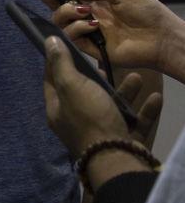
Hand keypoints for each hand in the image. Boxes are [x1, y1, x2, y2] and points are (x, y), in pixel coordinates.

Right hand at [37, 0, 172, 70]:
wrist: (160, 37)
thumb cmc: (146, 10)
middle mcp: (87, 11)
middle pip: (56, 2)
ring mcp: (86, 28)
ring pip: (58, 19)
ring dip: (66, 11)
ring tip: (85, 11)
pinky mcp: (89, 46)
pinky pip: (70, 36)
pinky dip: (78, 28)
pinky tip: (94, 26)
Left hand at [43, 36, 161, 158]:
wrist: (116, 160)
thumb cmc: (90, 118)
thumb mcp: (72, 86)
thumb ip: (61, 64)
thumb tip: (48, 42)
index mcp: (58, 109)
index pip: (53, 79)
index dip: (59, 60)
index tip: (69, 44)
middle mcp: (76, 121)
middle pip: (85, 92)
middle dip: (98, 77)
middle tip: (105, 65)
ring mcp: (100, 132)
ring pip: (113, 105)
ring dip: (126, 91)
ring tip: (137, 77)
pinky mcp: (122, 139)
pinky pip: (134, 121)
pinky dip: (145, 109)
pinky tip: (155, 97)